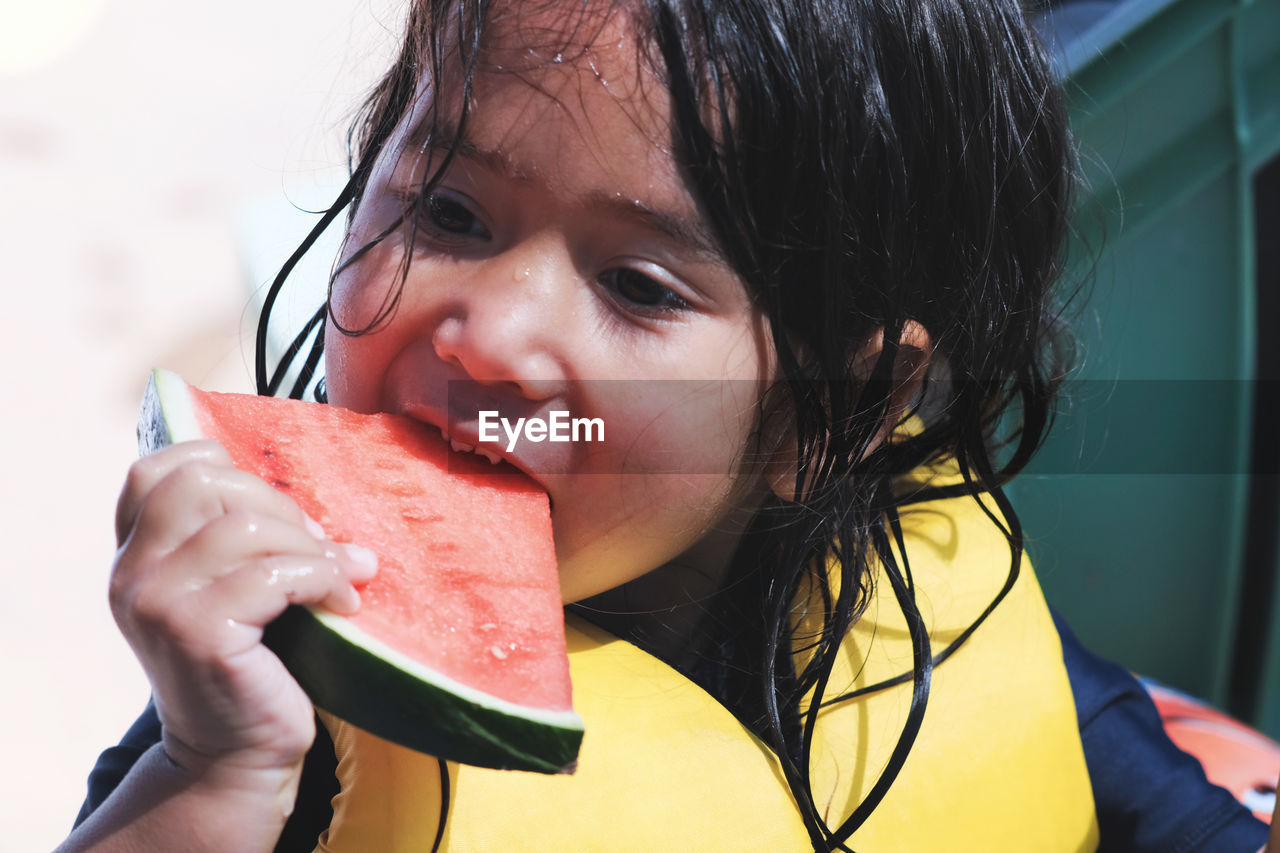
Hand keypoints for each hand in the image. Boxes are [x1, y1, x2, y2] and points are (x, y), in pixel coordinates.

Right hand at [109, 440, 376, 791]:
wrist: (233, 755)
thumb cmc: (250, 661)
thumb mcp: (232, 589)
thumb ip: (243, 538)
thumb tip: (315, 502)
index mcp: (136, 555)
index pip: (154, 471)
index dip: (216, 463)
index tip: (268, 503)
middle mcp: (132, 574)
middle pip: (204, 483)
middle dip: (278, 504)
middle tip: (316, 547)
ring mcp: (158, 603)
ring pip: (246, 527)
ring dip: (310, 547)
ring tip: (339, 577)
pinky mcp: (198, 633)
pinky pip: (274, 575)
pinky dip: (322, 579)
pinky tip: (342, 604)